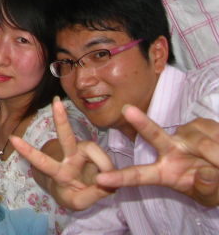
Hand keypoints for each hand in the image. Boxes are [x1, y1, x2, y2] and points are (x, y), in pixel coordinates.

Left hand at [10, 97, 115, 209]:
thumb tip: (107, 179)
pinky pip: (105, 160)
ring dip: (104, 165)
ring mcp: (81, 152)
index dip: (28, 151)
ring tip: (107, 185)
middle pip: (65, 137)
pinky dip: (110, 172)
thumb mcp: (77, 202)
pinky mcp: (94, 152)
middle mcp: (67, 157)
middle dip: (60, 119)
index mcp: (57, 171)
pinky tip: (111, 181)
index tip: (12, 139)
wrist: (80, 189)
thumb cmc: (71, 193)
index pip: (42, 161)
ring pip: (92, 148)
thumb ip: (91, 194)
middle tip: (56, 102)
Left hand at [95, 107, 218, 206]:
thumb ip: (206, 190)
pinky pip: (213, 134)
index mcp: (164, 172)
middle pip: (154, 135)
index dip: (121, 178)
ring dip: (216, 156)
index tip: (100, 180)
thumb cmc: (213, 185)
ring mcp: (184, 135)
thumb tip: (205, 174)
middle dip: (141, 122)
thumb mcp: (209, 197)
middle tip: (126, 109)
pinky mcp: (201, 125)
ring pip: (200, 143)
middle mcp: (169, 149)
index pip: (139, 175)